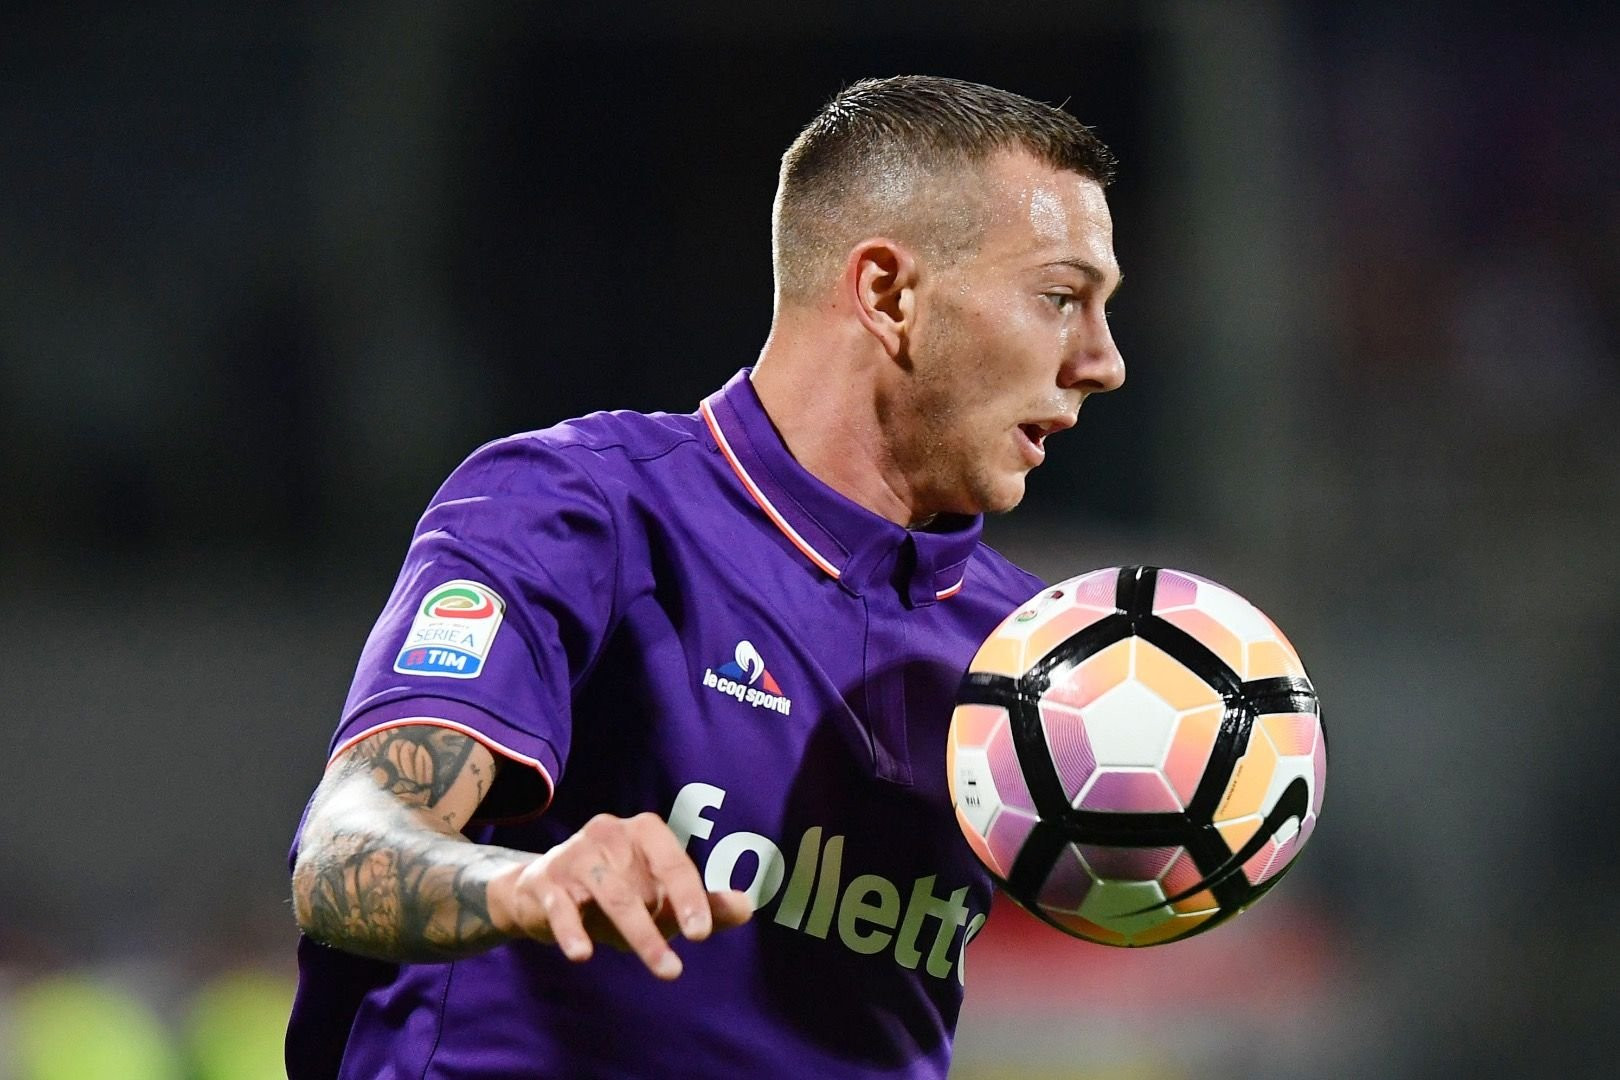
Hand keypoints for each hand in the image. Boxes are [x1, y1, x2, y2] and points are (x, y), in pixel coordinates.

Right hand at [486, 812, 752, 979]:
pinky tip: (582, 954)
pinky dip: (571, 931)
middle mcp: (609, 833)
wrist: (541, 892)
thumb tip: (747, 907)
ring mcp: (574, 855)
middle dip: (658, 928)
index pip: (674, 862)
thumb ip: (702, 904)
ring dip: (634, 935)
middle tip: (676, 969)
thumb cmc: (616, 891)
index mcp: (644, 831)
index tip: (701, 934)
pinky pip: (561, 907)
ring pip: (608, 895)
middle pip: (639, 886)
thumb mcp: (660, 898)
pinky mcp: (545, 882)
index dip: (690, 897)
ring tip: (655, 969)